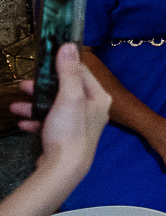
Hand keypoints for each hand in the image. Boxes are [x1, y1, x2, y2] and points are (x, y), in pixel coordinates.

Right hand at [9, 45, 110, 178]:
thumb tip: (68, 46)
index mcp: (99, 98)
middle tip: (23, 85)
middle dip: (42, 87)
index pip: (82, 72)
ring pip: (54, 107)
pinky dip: (35, 121)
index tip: (45, 58)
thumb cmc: (70, 130)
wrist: (64, 169)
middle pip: (65, 89)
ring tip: (16, 105)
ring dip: (34, 104)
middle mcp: (92, 110)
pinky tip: (22, 122)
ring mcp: (78, 125)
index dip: (63, 64)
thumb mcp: (70, 96)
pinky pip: (48, 124)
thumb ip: (69, 72)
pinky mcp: (65, 137)